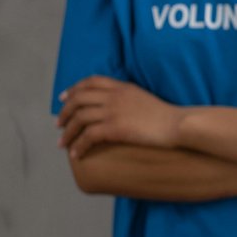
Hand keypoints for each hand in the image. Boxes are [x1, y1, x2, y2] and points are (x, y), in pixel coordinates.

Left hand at [57, 76, 184, 158]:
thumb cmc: (165, 116)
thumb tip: (115, 107)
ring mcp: (114, 111)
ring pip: (79, 118)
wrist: (177, 124)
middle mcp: (115, 96)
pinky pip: (88, 136)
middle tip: (58, 124)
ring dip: (67, 132)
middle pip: (79, 99)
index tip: (64, 98)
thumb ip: (127, 98)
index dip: (73, 89)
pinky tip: (77, 154)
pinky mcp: (116, 128)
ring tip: (62, 144)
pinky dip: (79, 146)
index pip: (90, 82)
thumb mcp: (143, 98)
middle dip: (64, 112)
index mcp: (122, 87)